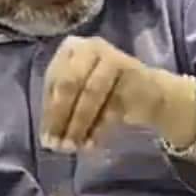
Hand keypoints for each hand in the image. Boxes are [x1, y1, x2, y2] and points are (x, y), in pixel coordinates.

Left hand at [40, 36, 195, 151]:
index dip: (49, 112)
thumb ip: (61, 110)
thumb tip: (48, 140)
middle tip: (59, 146)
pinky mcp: (131, 71)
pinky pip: (112, 102)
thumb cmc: (105, 93)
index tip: (46, 140)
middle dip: (62, 117)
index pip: (53, 81)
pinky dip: (99, 127)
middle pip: (70, 83)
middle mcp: (89, 47)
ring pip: (90, 93)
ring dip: (80, 124)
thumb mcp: (78, 96)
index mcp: (70, 49)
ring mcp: (111, 57)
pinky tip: (92, 143)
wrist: (149, 92)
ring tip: (74, 148)